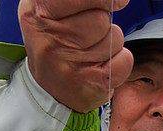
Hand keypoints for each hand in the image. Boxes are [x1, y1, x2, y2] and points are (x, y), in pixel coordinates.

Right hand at [18, 0, 133, 112]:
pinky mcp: (90, 84)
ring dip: (110, 42)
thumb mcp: (51, 9)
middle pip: (102, 18)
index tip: (116, 0)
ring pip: (115, 38)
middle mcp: (50, 41)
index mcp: (38, 13)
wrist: (48, 89)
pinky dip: (120, 61)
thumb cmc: (55, 41)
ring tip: (91, 52)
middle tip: (87, 35)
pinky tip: (103, 66)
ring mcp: (70, 66)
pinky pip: (124, 60)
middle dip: (103, 22)